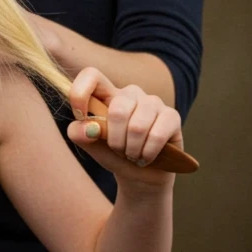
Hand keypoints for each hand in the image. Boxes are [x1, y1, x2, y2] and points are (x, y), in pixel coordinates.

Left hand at [66, 67, 182, 186]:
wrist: (140, 176)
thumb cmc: (113, 155)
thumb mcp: (91, 146)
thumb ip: (79, 133)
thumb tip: (89, 127)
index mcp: (107, 94)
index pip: (91, 75)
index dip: (81, 93)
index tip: (80, 116)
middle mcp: (130, 93)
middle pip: (118, 110)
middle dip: (115, 140)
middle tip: (118, 150)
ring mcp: (153, 102)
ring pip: (137, 126)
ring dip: (132, 149)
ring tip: (132, 155)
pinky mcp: (172, 116)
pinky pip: (157, 135)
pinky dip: (147, 153)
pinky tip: (146, 157)